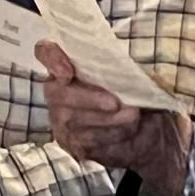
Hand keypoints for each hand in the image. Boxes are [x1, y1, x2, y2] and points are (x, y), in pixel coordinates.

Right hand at [36, 43, 191, 195]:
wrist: (148, 130)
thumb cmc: (135, 95)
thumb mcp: (133, 75)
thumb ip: (122, 67)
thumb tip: (125, 72)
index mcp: (69, 64)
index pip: (46, 51)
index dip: (52, 58)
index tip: (68, 73)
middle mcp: (56, 91)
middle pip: (59, 93)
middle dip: (90, 99)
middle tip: (117, 103)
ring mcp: (60, 119)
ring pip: (74, 120)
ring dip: (107, 120)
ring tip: (133, 117)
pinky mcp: (72, 144)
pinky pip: (86, 141)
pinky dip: (111, 136)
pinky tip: (128, 131)